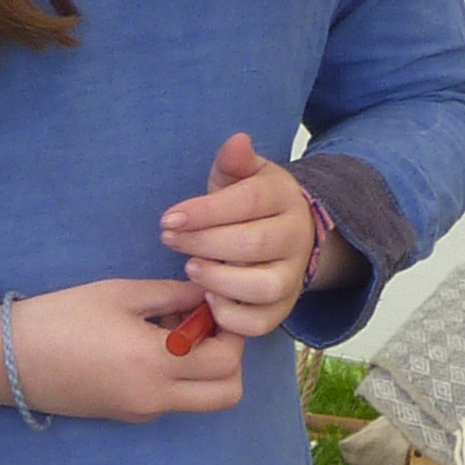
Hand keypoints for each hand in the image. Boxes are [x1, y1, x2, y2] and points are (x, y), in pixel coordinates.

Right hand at [0, 276, 244, 419]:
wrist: (8, 361)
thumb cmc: (61, 318)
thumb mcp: (120, 294)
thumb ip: (172, 295)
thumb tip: (208, 294)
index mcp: (157, 362)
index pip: (227, 359)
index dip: (230, 329)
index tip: (211, 302)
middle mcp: (157, 397)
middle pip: (228, 392)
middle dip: (229, 358)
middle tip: (206, 325)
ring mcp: (143, 412)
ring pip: (204, 400)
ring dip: (204, 370)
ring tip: (174, 333)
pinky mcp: (128, 416)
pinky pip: (173, 401)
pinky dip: (178, 376)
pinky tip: (148, 346)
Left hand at [159, 131, 337, 337]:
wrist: (285, 235)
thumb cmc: (249, 204)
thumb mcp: (242, 176)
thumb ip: (234, 162)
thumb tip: (236, 142)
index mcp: (284, 199)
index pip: (248, 202)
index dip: (205, 211)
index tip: (168, 219)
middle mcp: (296, 238)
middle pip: (253, 243)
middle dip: (204, 243)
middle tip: (170, 240)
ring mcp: (293, 276)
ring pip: (263, 286)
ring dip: (220, 280)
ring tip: (191, 269)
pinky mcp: (283, 308)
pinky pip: (262, 322)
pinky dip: (231, 316)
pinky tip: (207, 299)